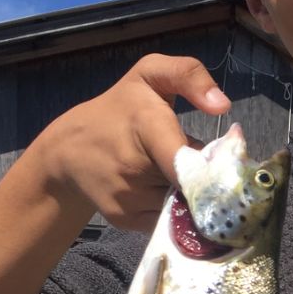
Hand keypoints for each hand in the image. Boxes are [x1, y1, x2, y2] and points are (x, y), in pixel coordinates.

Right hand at [38, 54, 229, 232]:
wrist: (68, 151)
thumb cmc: (119, 109)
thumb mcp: (149, 74)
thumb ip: (188, 75)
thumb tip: (222, 105)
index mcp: (147, 126)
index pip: (185, 160)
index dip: (210, 168)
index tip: (224, 165)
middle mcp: (135, 167)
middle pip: (194, 182)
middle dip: (203, 174)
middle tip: (194, 159)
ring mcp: (128, 197)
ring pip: (183, 202)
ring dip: (186, 191)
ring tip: (169, 170)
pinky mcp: (126, 219)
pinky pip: (168, 218)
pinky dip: (172, 206)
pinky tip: (158, 187)